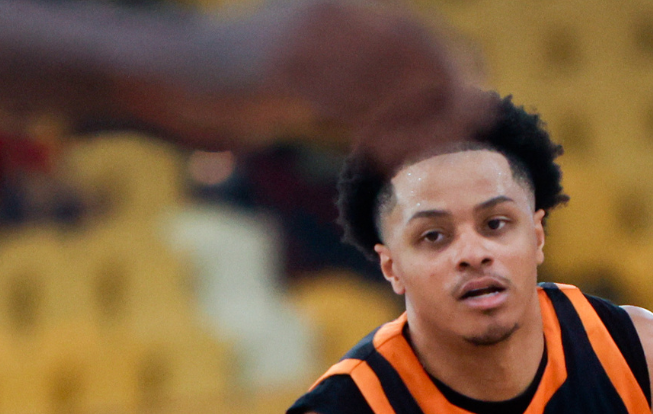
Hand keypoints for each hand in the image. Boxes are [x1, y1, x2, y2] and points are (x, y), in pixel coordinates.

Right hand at [122, 0, 490, 166]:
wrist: (177, 78)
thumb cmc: (246, 85)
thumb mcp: (312, 80)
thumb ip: (362, 91)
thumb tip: (421, 119)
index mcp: (343, 7)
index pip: (419, 34)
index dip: (454, 69)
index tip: (476, 106)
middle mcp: (333, 13)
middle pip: (416, 51)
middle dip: (450, 93)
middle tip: (470, 133)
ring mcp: (311, 41)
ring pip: (390, 81)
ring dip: (420, 120)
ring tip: (433, 154)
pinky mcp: (289, 73)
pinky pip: (352, 107)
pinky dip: (380, 134)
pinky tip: (393, 158)